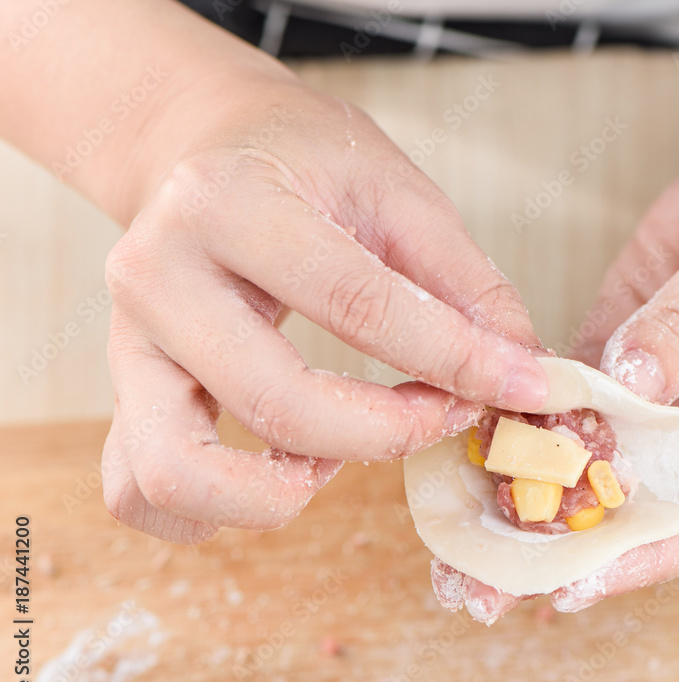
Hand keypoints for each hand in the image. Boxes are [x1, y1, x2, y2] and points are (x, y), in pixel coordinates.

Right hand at [101, 77, 547, 543]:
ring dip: (283, 492)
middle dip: (389, 434)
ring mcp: (125, 341)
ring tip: (340, 453)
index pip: (358, 307)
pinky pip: (139, 489)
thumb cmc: (302, 162)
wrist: (206, 146)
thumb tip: (525, 371)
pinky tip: (285, 467)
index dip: (458, 362)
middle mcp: (158, 274)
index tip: (527, 390)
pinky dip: (215, 511)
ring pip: (180, 471)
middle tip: (444, 415)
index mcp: (231, 203)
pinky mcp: (122, 389)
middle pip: (277, 403)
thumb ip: (465, 282)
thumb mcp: (397, 192)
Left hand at [438, 147, 678, 622]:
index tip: (574, 581)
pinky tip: (465, 465)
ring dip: (527, 512)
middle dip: (564, 556)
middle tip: (485, 592)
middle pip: (641, 516)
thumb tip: (628, 385)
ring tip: (452, 558)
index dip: (644, 554)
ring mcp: (666, 412)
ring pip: (594, 476)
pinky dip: (519, 440)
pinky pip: (565, 416)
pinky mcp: (618, 372)